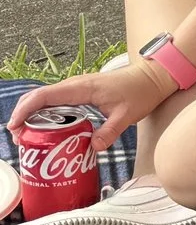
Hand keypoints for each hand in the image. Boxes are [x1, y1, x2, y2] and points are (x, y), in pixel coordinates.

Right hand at [7, 58, 177, 152]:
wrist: (152, 77)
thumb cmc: (140, 91)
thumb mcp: (127, 114)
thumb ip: (111, 131)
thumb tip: (94, 147)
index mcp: (81, 88)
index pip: (44, 96)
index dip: (25, 110)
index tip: (14, 126)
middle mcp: (74, 86)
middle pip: (38, 98)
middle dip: (23, 116)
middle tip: (19, 139)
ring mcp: (76, 88)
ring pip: (45, 100)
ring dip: (32, 116)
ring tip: (27, 137)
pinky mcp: (80, 93)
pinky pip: (56, 102)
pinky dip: (44, 114)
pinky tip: (46, 130)